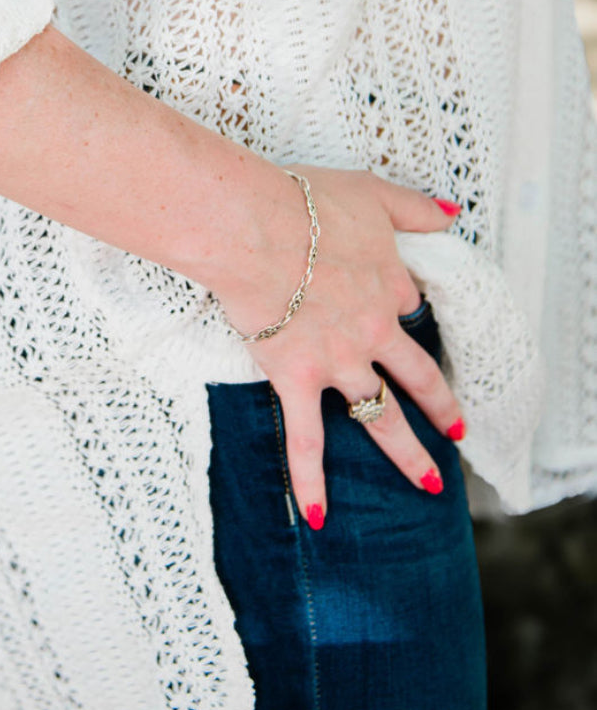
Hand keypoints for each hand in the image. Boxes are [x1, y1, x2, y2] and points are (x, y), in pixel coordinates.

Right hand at [214, 166, 462, 527]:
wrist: (253, 227)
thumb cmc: (303, 202)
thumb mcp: (370, 191)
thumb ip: (412, 206)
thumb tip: (451, 214)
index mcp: (389, 284)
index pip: (405, 302)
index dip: (398, 303)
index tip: (389, 305)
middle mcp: (372, 330)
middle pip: (417, 375)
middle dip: (441, 404)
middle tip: (457, 428)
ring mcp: (338, 361)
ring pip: (380, 416)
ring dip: (407, 453)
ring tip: (430, 482)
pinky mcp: (296, 380)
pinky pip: (305, 441)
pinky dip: (311, 482)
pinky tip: (317, 517)